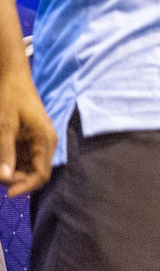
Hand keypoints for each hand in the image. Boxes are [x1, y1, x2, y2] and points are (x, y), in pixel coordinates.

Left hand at [0, 64, 54, 197]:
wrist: (12, 77)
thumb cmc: (9, 97)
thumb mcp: (4, 125)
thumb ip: (5, 152)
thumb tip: (5, 179)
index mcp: (45, 140)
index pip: (41, 174)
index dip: (24, 187)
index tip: (5, 193)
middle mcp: (45, 144)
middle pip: (33, 174)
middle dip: (13, 179)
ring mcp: (37, 142)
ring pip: (25, 168)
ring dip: (9, 171)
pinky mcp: (29, 140)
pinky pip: (20, 159)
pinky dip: (8, 162)